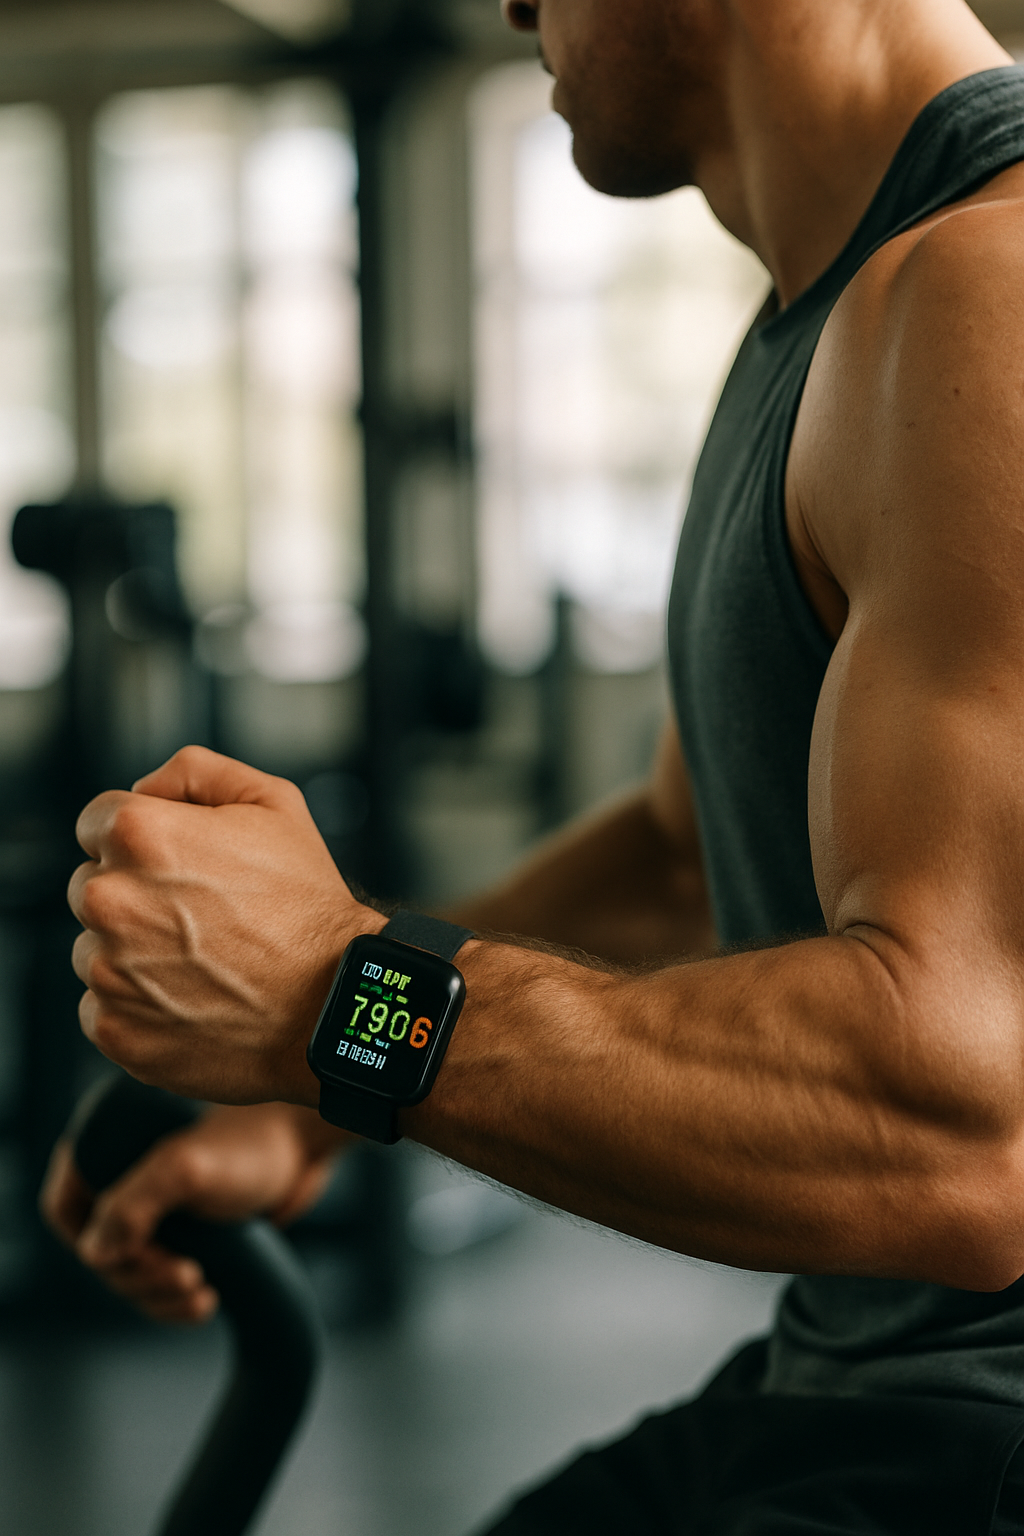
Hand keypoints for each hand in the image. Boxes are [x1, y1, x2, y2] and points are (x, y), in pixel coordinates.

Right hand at [40, 1103, 351, 1322]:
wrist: (308, 1140)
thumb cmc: (251, 1142)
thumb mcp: (187, 1169)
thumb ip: (135, 1204)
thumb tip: (95, 1254)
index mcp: (109, 1142)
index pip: (66, 1207)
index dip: (90, 1243)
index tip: (135, 1257)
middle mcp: (126, 1170)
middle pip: (101, 1249)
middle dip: (139, 1278)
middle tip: (187, 1279)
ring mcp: (158, 1201)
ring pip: (133, 1269)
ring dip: (158, 1295)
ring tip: (201, 1295)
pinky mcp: (188, 1224)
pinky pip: (163, 1274)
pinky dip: (175, 1297)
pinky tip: (206, 1301)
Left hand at [68, 746, 384, 1104]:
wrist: (331, 999)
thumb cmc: (306, 905)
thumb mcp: (273, 802)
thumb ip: (194, 771)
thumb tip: (144, 787)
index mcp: (139, 835)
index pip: (96, 821)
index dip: (143, 837)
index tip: (179, 863)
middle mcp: (110, 900)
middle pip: (92, 885)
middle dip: (135, 893)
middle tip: (200, 914)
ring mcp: (107, 971)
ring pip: (95, 947)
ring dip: (132, 951)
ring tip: (200, 959)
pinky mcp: (113, 1029)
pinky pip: (101, 1006)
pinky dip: (137, 1006)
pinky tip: (191, 997)